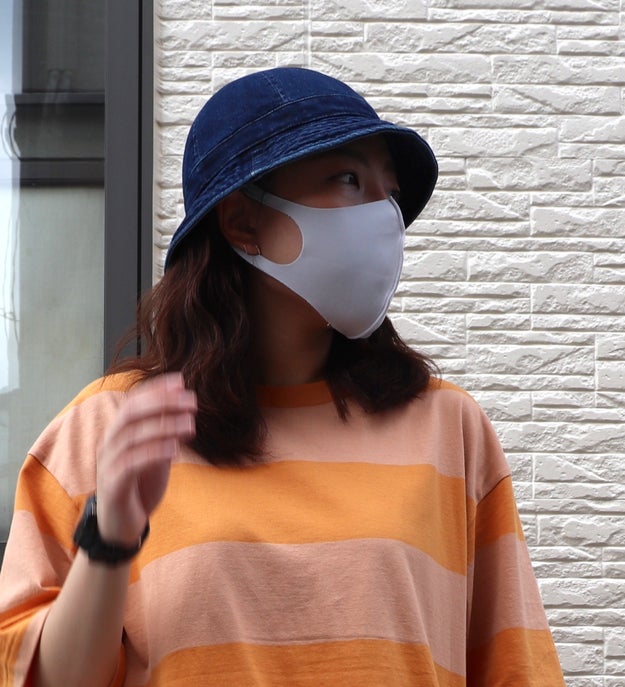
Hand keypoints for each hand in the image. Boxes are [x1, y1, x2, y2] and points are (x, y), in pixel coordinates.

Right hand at [96, 373, 196, 546]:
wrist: (121, 527)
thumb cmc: (139, 487)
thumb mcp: (156, 456)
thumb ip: (165, 435)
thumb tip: (185, 411)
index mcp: (119, 433)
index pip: (134, 401)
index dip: (156, 389)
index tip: (182, 382)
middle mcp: (109, 444)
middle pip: (131, 413)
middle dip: (162, 403)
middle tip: (191, 402)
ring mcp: (108, 464)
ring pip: (133, 436)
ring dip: (164, 426)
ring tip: (191, 424)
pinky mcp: (112, 485)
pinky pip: (131, 463)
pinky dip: (154, 452)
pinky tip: (176, 449)